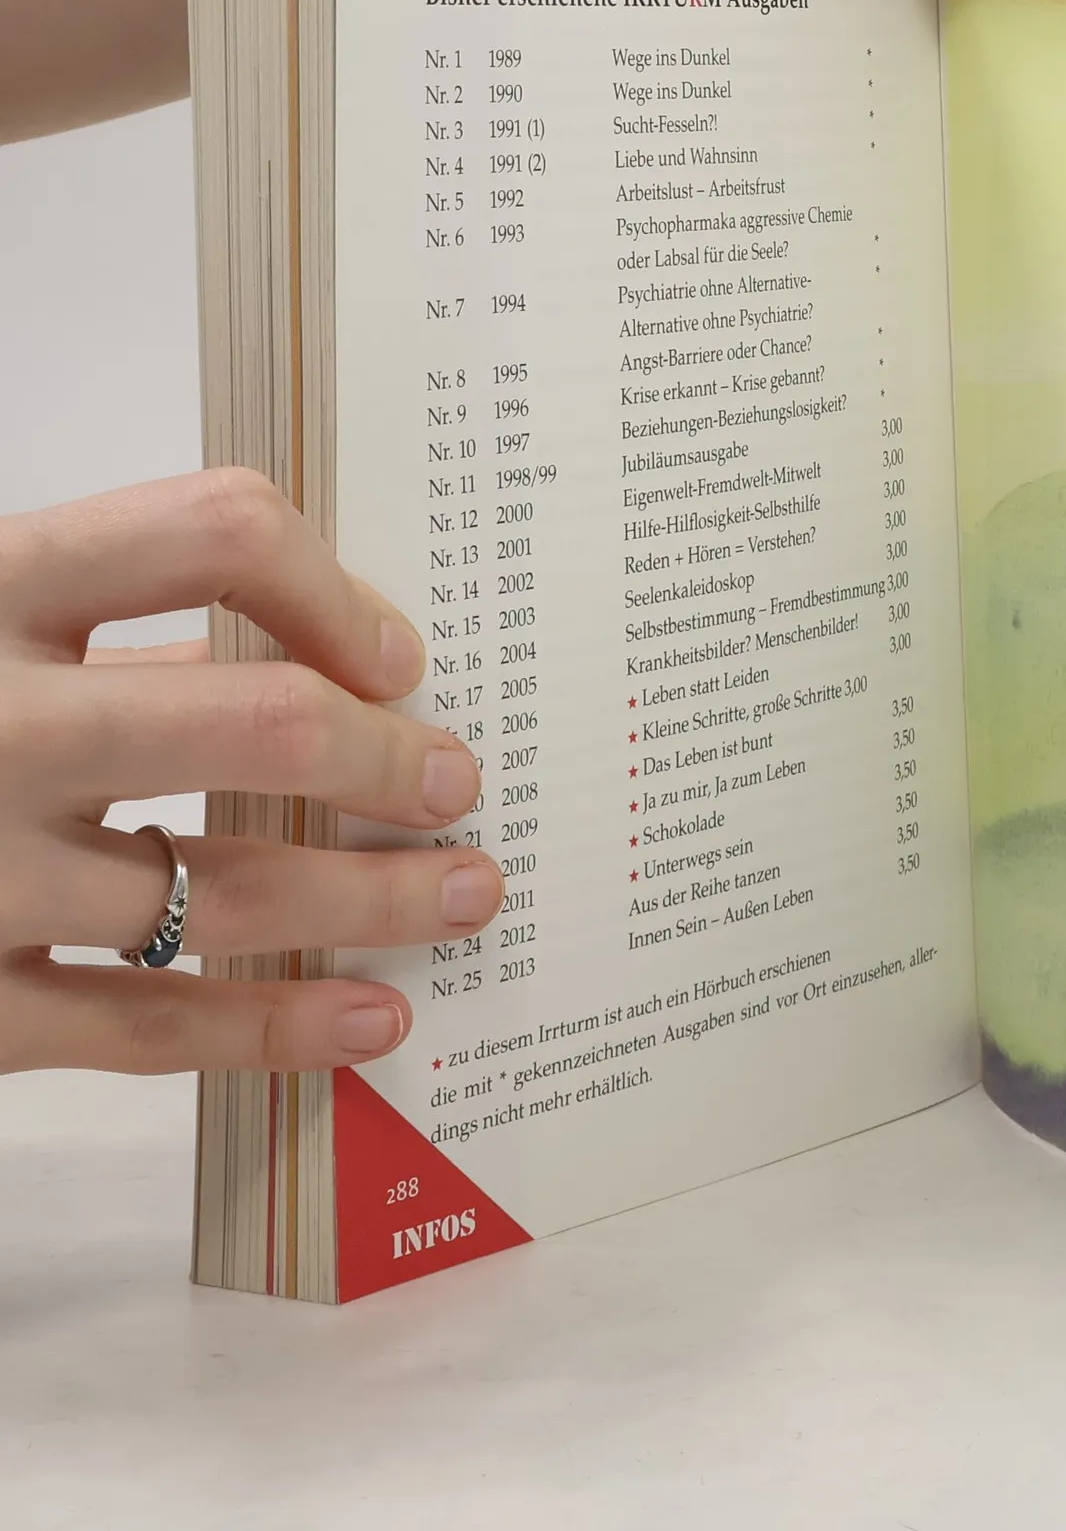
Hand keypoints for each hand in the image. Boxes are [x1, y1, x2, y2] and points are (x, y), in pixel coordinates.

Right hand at [0, 469, 499, 1074]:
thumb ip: (104, 623)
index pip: (210, 534)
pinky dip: (273, 1028)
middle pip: (251, 722)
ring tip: (465, 897)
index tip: (399, 656)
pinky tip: (370, 1022)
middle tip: (456, 781)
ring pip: (223, 889)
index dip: (333, 589)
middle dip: (383, 758)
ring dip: (372, 898)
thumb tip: (318, 650)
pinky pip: (142, 1028)